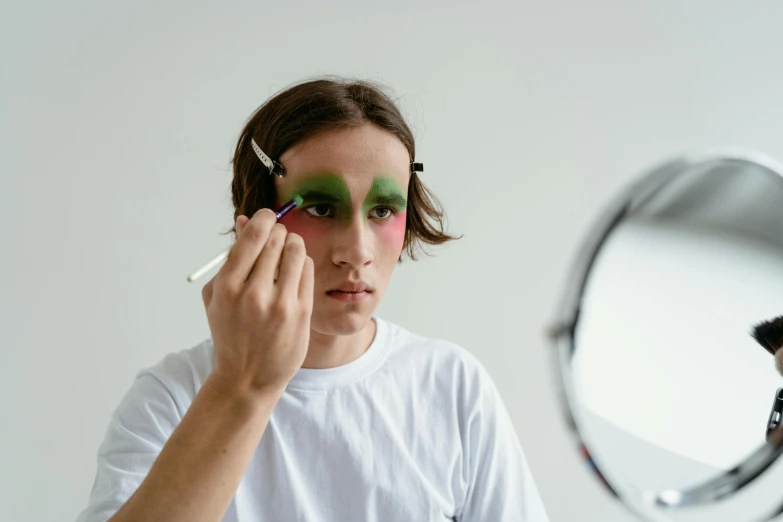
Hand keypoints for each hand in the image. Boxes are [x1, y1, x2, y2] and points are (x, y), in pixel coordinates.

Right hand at [201, 209, 313, 398]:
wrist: (247, 377)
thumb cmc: (230, 331)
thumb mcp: (218, 296)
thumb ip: (230, 258)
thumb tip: (246, 220)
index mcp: (227, 287)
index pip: (254, 235)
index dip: (264, 219)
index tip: (267, 218)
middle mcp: (254, 294)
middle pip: (277, 239)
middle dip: (278, 232)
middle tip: (277, 238)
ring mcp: (280, 304)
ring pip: (296, 250)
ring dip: (293, 244)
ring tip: (287, 251)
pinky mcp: (301, 311)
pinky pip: (307, 270)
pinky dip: (302, 264)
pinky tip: (294, 273)